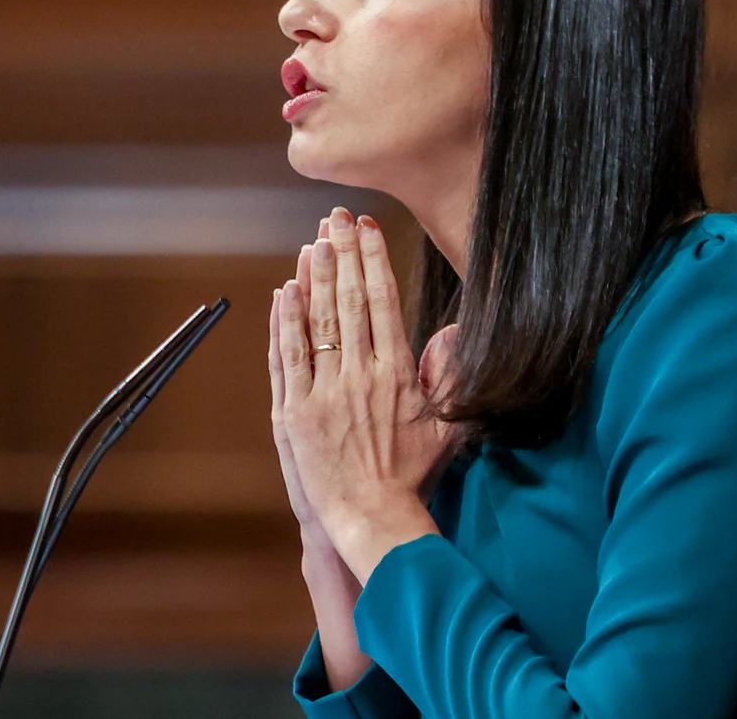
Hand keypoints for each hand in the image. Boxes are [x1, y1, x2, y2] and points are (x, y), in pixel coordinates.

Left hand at [276, 207, 461, 582]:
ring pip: (316, 323)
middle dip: (342, 255)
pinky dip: (285, 323)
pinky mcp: (293, 412)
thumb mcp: (448, 427)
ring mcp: (322, 393)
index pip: (383, 303)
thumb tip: (452, 332)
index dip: (373, 260)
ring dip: (313, 279)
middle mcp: (358, 377)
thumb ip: (450, 377)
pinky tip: (284, 292)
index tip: (368, 228)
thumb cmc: (412, 476)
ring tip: (312, 242)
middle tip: (335, 218)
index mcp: (396, 375)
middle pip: (348, 302)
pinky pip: (287, 358)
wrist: (371, 519)